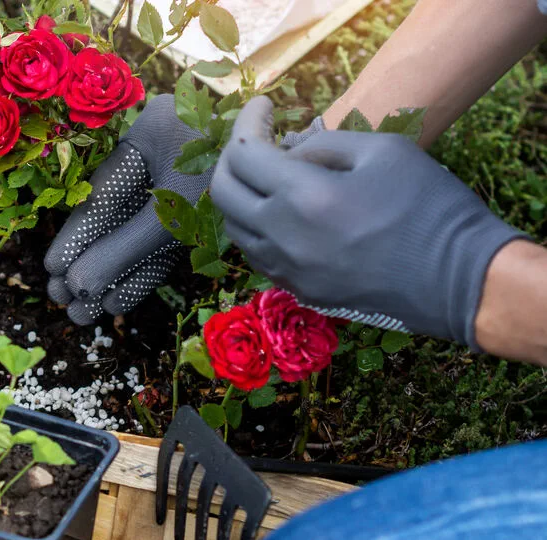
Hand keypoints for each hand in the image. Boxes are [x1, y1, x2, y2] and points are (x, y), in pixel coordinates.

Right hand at [44, 94, 213, 324]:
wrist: (299, 169)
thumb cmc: (233, 174)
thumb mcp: (173, 214)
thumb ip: (125, 249)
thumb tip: (80, 285)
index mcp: (148, 133)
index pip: (101, 195)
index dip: (77, 238)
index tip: (55, 272)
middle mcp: (160, 152)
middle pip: (113, 218)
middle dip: (90, 263)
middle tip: (63, 303)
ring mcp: (180, 177)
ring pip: (136, 233)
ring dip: (114, 273)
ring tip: (86, 310)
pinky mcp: (200, 202)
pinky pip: (163, 239)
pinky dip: (145, 269)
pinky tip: (121, 299)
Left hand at [210, 96, 526, 347]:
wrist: (459, 280)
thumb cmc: (429, 206)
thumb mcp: (382, 151)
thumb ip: (323, 144)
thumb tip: (287, 149)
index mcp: (303, 197)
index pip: (243, 153)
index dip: (247, 122)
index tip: (264, 106)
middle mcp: (282, 237)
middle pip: (223, 192)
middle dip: (232, 158)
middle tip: (255, 138)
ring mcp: (287, 270)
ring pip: (235, 227)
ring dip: (241, 195)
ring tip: (268, 174)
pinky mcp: (299, 290)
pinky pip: (257, 253)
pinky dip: (256, 225)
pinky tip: (280, 211)